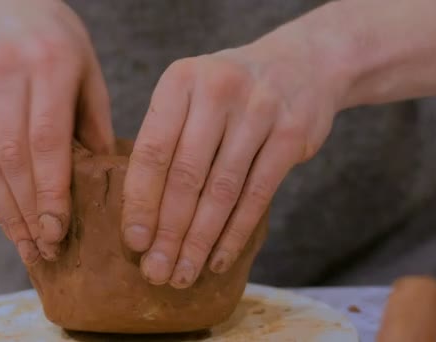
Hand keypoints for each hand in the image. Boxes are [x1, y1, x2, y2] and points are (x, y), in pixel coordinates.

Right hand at [0, 0, 114, 264]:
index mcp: (49, 64)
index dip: (50, 190)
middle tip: (45, 249)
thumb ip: (94, 120)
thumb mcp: (87, 70)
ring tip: (27, 245)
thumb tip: (104, 176)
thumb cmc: (55, 42)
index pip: (46, 139)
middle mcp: (6, 76)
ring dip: (8, 210)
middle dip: (29, 210)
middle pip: (14, 157)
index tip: (58, 229)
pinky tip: (8, 217)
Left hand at [122, 39, 345, 287]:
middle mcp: (218, 90)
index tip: (134, 241)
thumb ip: (167, 138)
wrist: (301, 64)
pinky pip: (257, 196)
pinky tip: (218, 259)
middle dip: (169, 232)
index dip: (140, 201)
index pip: (153, 150)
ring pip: (222, 191)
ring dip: (200, 241)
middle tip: (156, 271)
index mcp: (180, 80)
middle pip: (186, 176)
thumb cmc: (231, 91)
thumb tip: (140, 214)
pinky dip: (235, 233)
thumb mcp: (192, 95)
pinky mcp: (291, 135)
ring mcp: (259, 110)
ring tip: (184, 274)